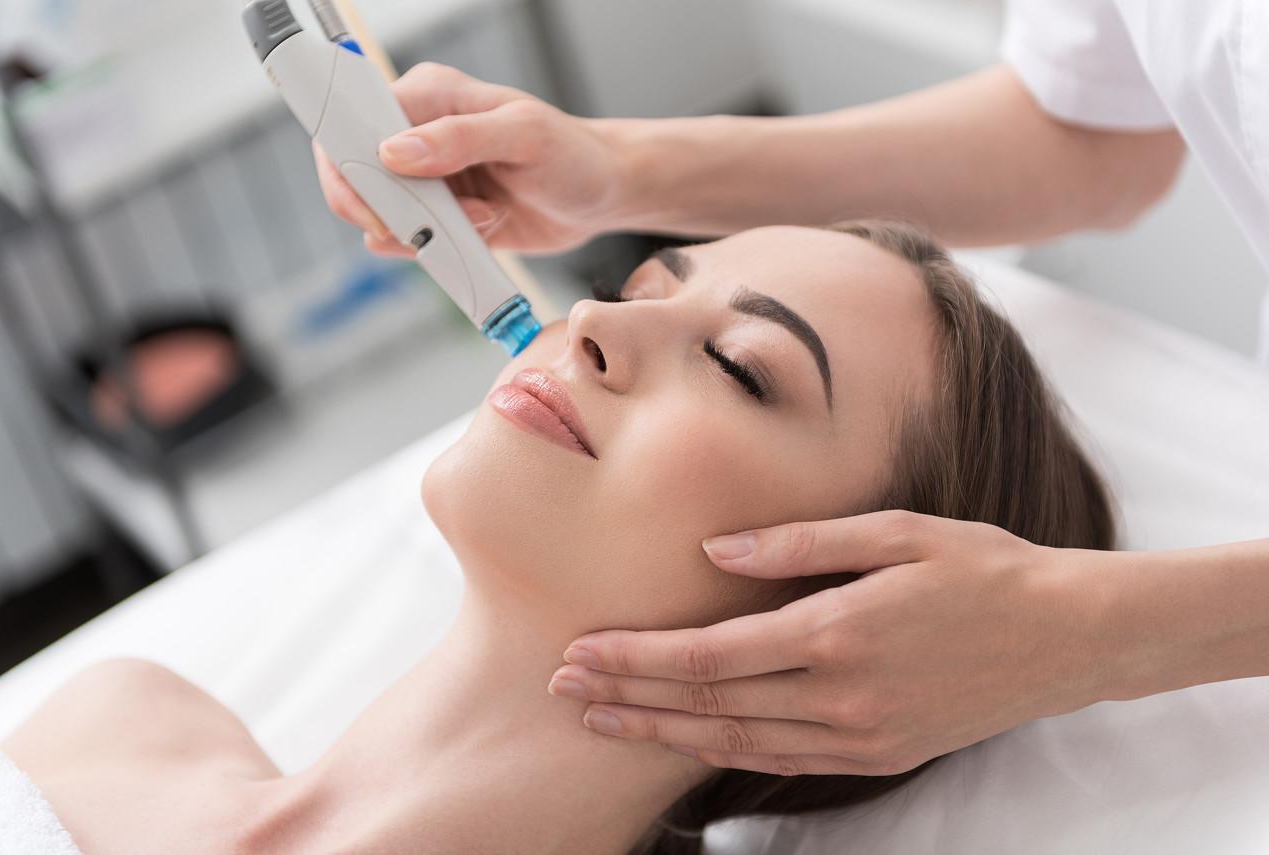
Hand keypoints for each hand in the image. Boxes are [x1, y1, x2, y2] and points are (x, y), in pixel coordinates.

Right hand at [314, 62, 625, 258]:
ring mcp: (425, 181)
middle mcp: (416, 136)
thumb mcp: (525, 134)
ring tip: (483, 216)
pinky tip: (485, 229)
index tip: (377, 201)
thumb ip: (461, 138)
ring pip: (382, 218)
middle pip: (355, 178)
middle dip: (390, 210)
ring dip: (426, 231)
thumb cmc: (572, 153)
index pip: (355, 124)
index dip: (349, 166)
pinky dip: (439, 250)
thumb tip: (395, 151)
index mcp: (427, 97)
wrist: (601, 196)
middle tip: (440, 220)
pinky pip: (410, 243)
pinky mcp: (439, 218)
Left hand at [549, 511, 1113, 775]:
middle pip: (708, 704)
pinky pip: (783, 760)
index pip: (708, 655)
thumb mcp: (894, 531)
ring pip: (737, 742)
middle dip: (629, 697)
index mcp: (836, 632)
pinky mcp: (879, 754)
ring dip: (663, 733)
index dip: (637, 657)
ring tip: (603, 721)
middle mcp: (840, 695)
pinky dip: (725, 751)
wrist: (1067, 635)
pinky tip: (686, 741)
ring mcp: (860, 735)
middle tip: (562, 691)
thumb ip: (797, 542)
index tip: (580, 652)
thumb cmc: (981, 568)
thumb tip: (715, 550)